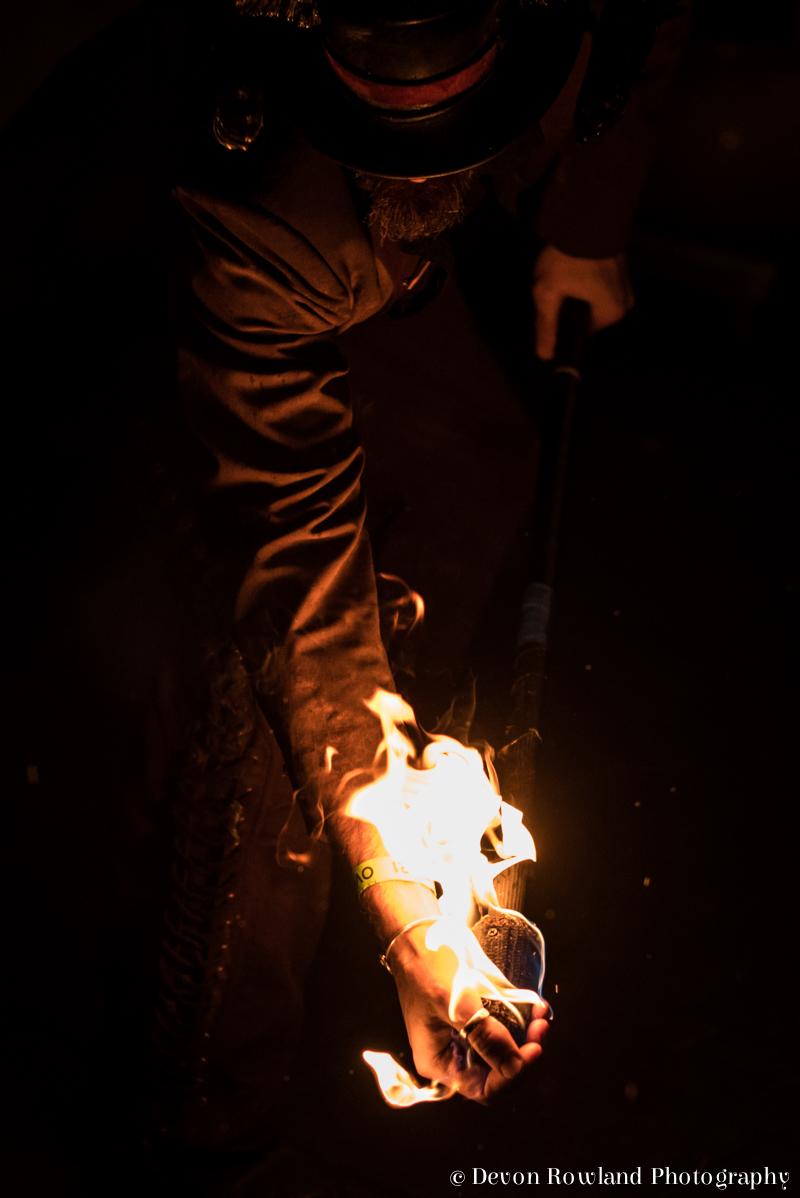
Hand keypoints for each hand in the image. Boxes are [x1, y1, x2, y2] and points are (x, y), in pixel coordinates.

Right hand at [390, 922, 549, 1102]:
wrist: (421, 931)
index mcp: (440, 1060)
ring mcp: (470, 1033)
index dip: (510, 1075)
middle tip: (541, 1028)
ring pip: (508, 1051)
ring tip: (541, 1015)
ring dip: (529, 1037)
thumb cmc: (426, 964)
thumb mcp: (454, 1001)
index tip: (532, 1051)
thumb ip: (483, 1035)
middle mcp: (456, 1052)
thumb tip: (514, 1065)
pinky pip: (508, 1028)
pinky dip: (526, 1020)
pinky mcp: (482, 1014)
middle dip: (524, 1054)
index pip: (483, 1089)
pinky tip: (536, 1006)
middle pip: (499, 1072)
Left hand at [533, 245, 633, 360]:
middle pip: (587, 314)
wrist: (586, 214)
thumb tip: (545, 355)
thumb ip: (546, 326)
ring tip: (564, 270)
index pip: (581, 332)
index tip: (552, 303)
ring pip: (592, 296)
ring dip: (576, 287)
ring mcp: (626, 281)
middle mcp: (625, 300)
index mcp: (612, 313)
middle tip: (556, 283)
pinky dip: (585, 275)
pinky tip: (573, 262)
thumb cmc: (568, 256)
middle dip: (569, 302)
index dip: (561, 320)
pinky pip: (599, 280)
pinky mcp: (621, 264)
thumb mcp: (548, 294)